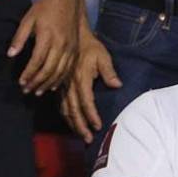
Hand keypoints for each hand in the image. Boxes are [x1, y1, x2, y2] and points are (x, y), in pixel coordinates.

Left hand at [8, 0, 78, 95]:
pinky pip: (69, 68)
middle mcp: (61, 43)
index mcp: (47, 36)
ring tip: (38, 92)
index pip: (37, 61)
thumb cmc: (44, 8)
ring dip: (48, 84)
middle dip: (37, 82)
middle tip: (27, 90)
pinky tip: (53, 86)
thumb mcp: (27, 20)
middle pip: (49, 69)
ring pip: (60, 72)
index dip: (28, 73)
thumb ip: (19, 38)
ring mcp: (70, 47)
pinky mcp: (75, 49)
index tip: (21, 82)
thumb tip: (10, 55)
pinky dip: (61, 79)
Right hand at [60, 25, 121, 142]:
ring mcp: (63, 85)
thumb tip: (117, 85)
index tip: (98, 125)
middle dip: (80, 125)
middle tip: (88, 139)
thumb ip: (109, 71)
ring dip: (72, 123)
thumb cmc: (91, 47)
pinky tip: (70, 122)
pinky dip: (65, 115)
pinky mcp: (60, 85)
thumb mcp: (102, 56)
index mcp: (81, 78)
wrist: (74, 37)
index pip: (86, 101)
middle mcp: (70, 84)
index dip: (91, 115)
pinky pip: (60, 104)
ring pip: (65, 109)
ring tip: (80, 135)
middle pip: (74, 109)